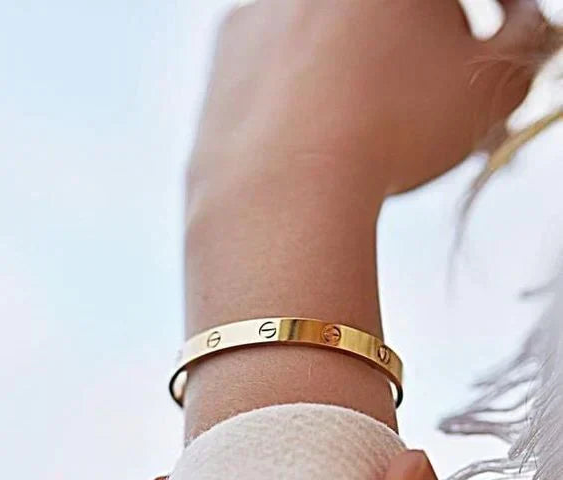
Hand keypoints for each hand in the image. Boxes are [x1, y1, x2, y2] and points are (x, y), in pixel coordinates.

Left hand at [188, 0, 549, 205]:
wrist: (285, 186)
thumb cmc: (392, 132)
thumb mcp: (488, 90)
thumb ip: (523, 46)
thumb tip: (523, 31)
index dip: (495, 15)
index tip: (501, 44)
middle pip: (395, 10)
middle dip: (427, 48)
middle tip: (437, 106)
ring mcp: (270, 1)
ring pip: (337, 33)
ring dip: (365, 67)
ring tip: (374, 129)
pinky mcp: (230, 43)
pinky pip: (283, 58)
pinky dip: (305, 85)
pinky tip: (318, 130)